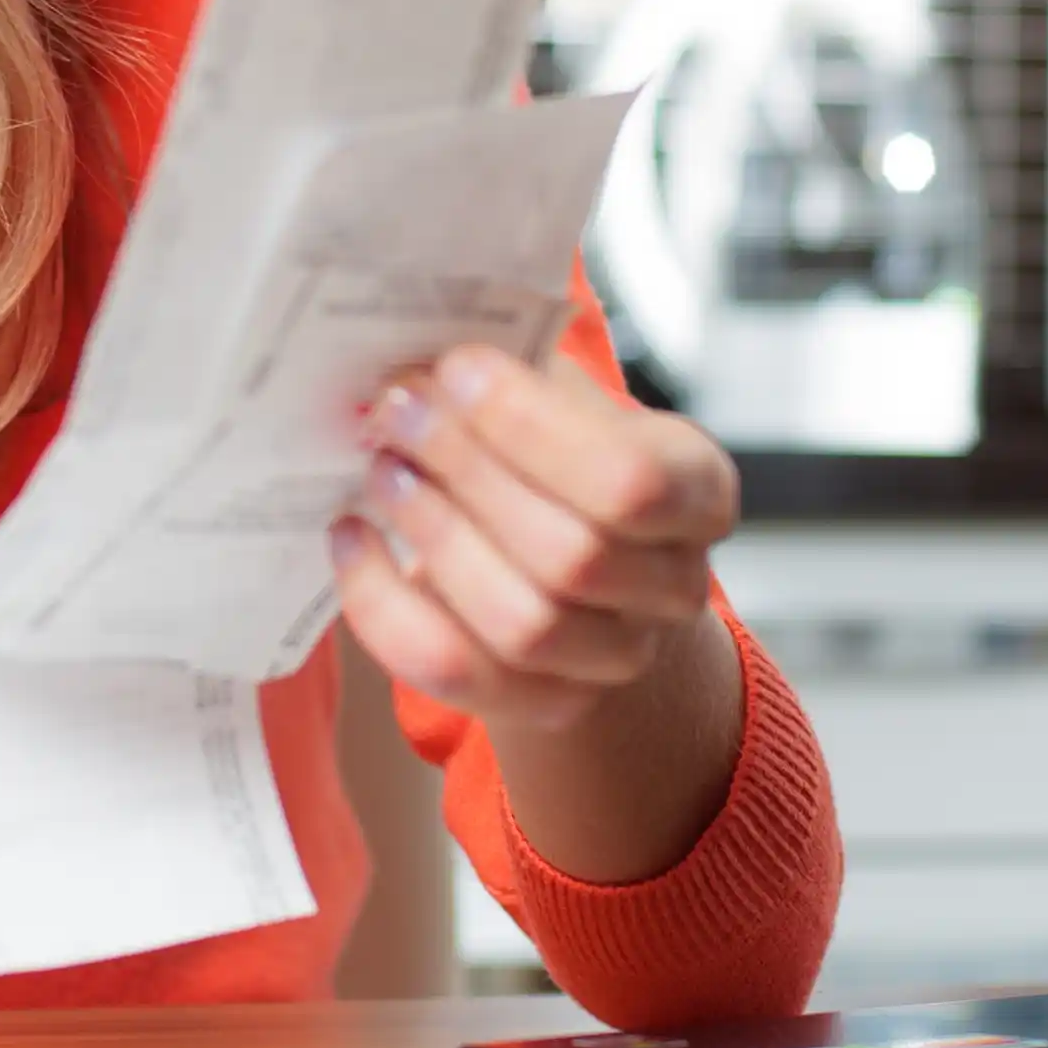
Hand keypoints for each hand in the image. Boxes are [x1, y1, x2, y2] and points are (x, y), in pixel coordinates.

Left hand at [329, 345, 740, 736]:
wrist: (582, 562)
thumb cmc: (565, 459)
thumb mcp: (564, 397)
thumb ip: (513, 368)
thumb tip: (419, 342)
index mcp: (697, 490)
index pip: (631, 479)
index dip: (530, 425)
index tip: (456, 369)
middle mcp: (675, 588)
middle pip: (572, 556)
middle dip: (466, 472)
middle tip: (395, 411)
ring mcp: (615, 659)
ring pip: (523, 625)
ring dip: (433, 538)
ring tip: (381, 472)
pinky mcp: (546, 705)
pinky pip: (457, 673)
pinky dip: (385, 607)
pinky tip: (351, 540)